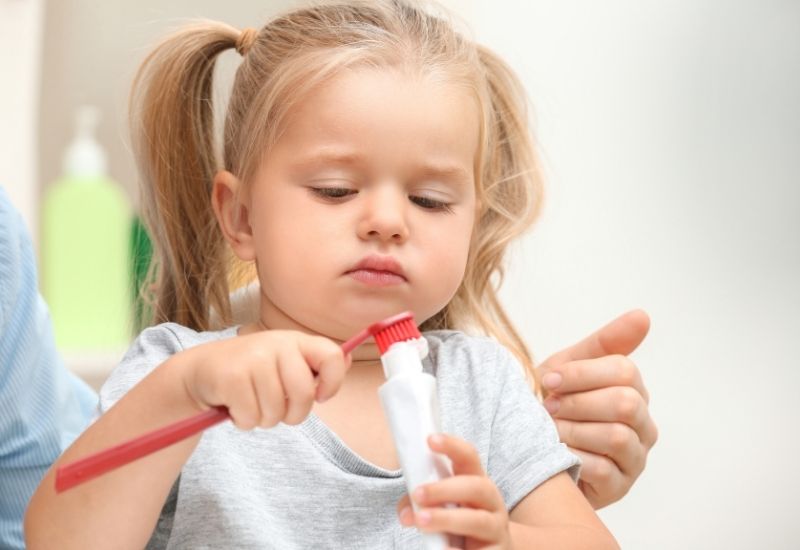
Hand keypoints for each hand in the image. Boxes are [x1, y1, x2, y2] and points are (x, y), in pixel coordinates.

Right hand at [181, 330, 348, 429]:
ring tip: (251, 403)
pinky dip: (244, 420)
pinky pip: (251, 417)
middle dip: (293, 414)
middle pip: (304, 394)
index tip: (320, 396)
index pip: (332, 357)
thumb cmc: (251, 371)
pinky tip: (235, 405)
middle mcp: (277, 345)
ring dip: (264, 418)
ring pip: (276, 412)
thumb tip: (348, 357)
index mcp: (296, 341)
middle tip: (278, 410)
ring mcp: (253, 359)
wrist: (201, 371)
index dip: (333, 383)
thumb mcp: (284, 361)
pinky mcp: (231, 377)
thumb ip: (315, 363)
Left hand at [396, 434, 511, 549]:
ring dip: (447, 519)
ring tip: (421, 521)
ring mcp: (496, 528)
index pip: (469, 457)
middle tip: (418, 494)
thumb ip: (420, 502)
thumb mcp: (443, 507)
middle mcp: (492, 502)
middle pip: (475, 486)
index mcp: (476, 482)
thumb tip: (406, 512)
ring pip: (478, 520)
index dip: (452, 446)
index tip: (430, 440)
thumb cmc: (459, 524)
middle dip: (444, 489)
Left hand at [536, 309, 657, 508]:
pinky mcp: (619, 487)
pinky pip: (602, 469)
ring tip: (548, 429)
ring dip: (573, 429)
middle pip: (625, 403)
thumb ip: (605, 343)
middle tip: (548, 406)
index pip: (624, 371)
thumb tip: (643, 315)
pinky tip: (555, 451)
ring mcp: (635, 459)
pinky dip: (572, 456)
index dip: (583, 373)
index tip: (549, 378)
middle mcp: (644, 426)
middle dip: (579, 402)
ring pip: (617, 436)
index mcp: (635, 391)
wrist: (531, 446)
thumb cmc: (555, 403)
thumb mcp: (570, 367)